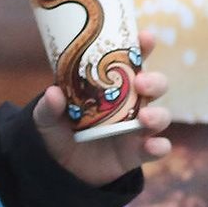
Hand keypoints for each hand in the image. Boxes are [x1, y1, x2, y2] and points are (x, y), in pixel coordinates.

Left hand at [32, 31, 171, 186]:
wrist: (60, 168)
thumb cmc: (59, 132)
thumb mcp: (46, 118)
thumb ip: (49, 107)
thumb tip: (53, 93)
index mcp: (112, 85)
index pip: (132, 60)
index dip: (142, 46)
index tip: (146, 38)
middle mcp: (130, 103)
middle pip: (154, 86)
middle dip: (154, 81)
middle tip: (140, 82)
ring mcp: (136, 128)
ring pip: (160, 115)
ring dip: (158, 114)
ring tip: (144, 117)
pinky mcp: (137, 152)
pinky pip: (157, 148)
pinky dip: (159, 147)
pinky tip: (154, 146)